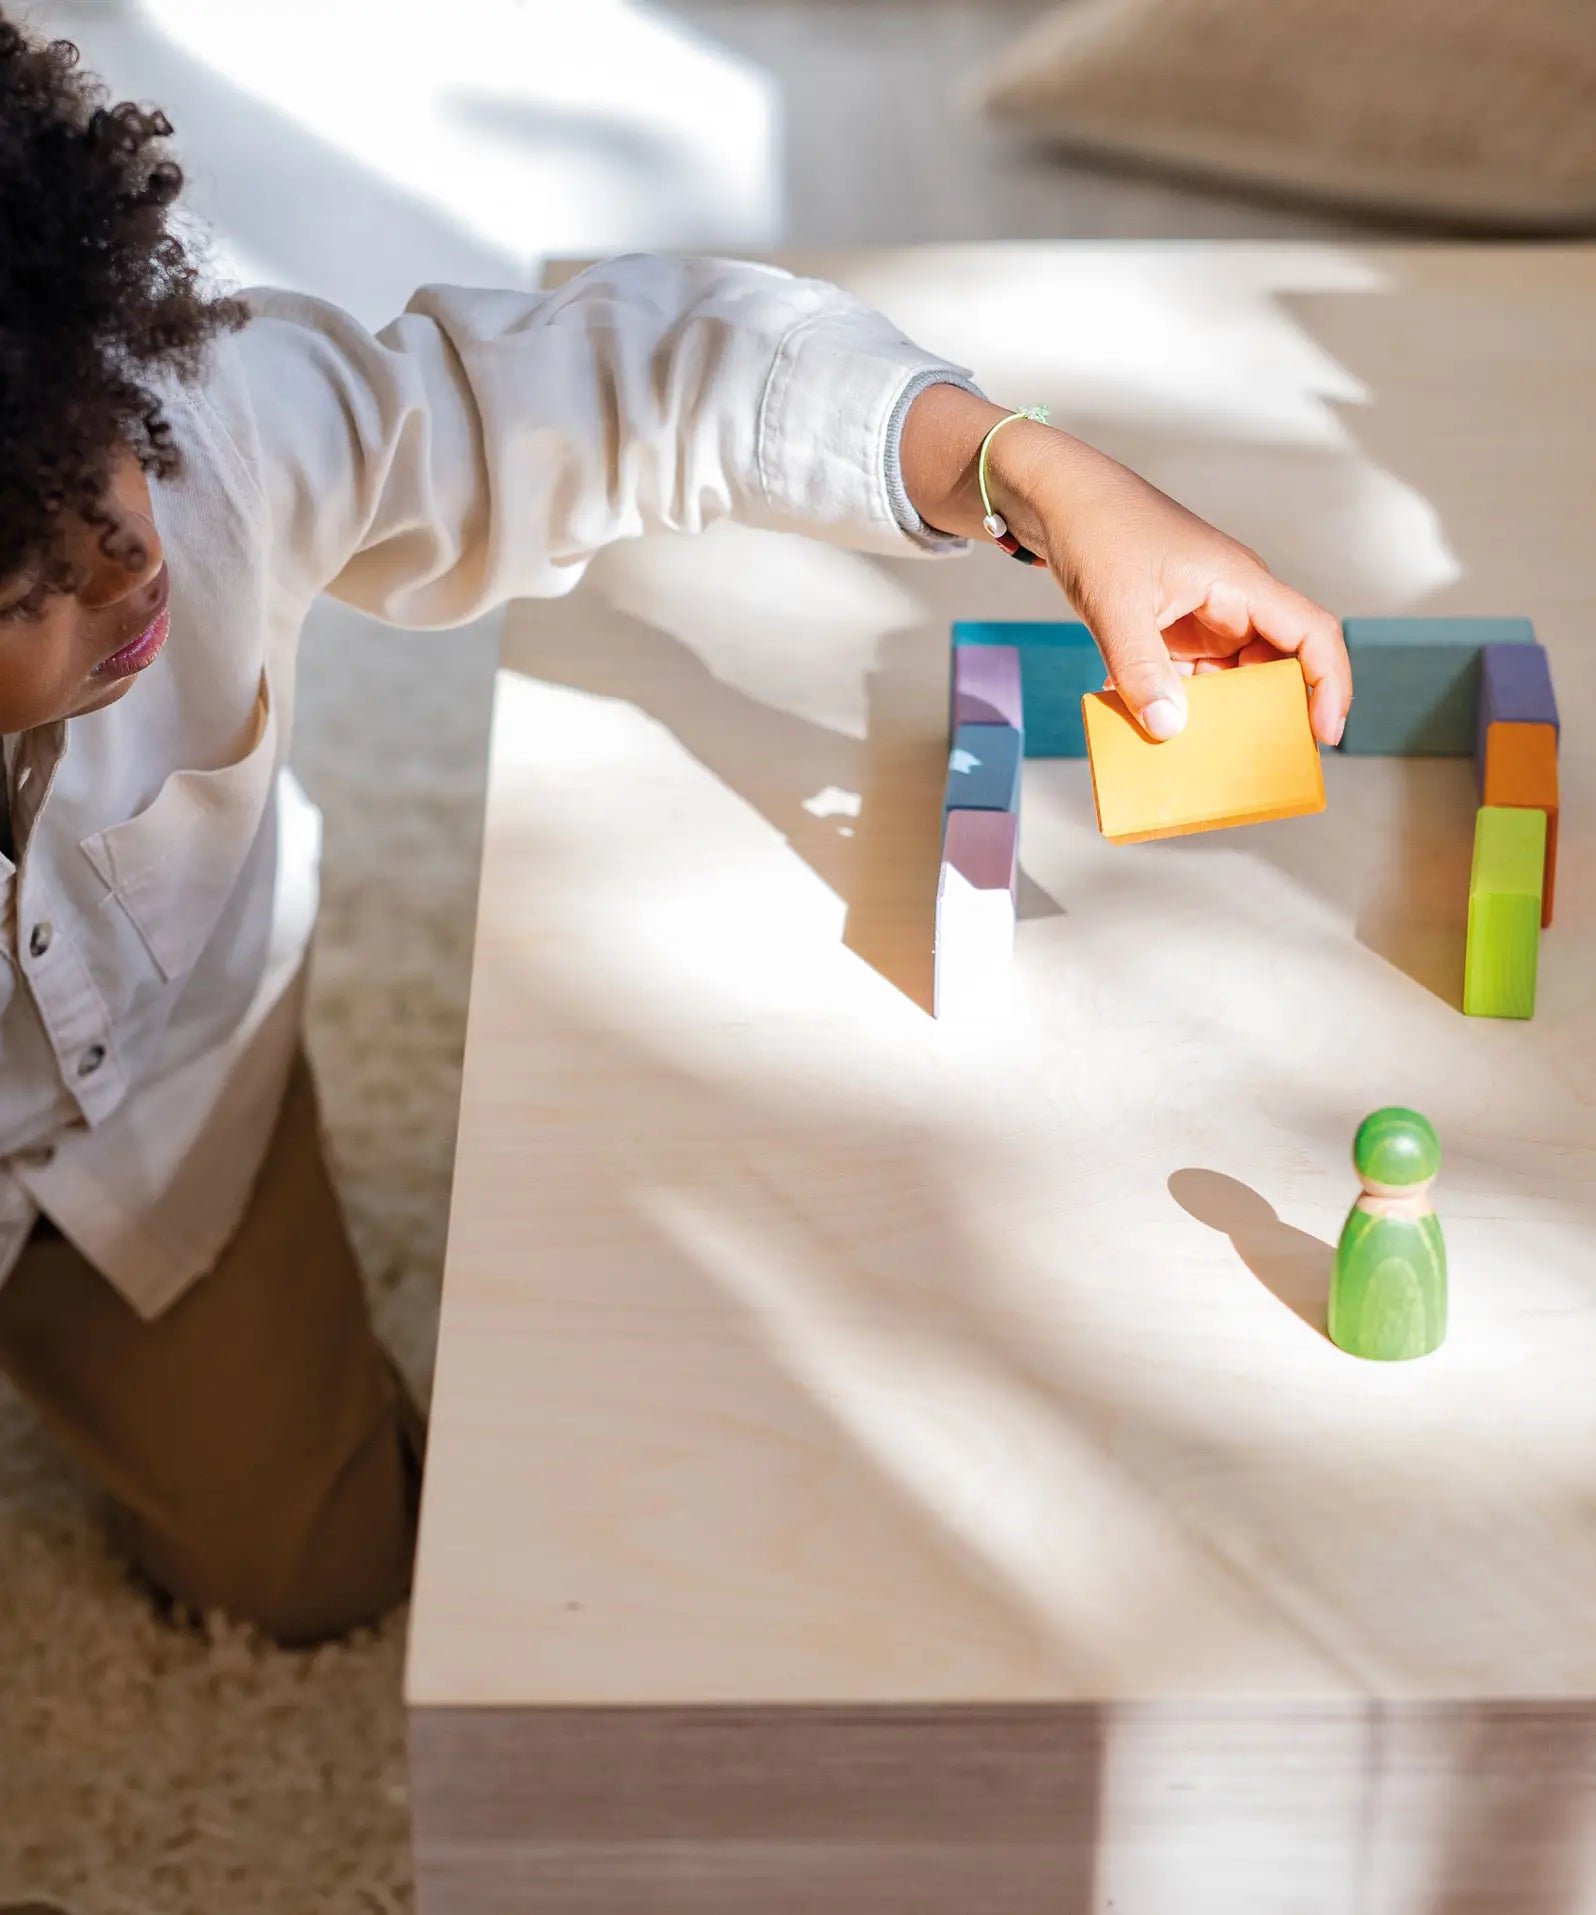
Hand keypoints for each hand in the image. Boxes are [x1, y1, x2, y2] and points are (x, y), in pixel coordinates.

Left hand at [900, 386, 1351, 745]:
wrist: (1056, 498)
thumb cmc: (1096, 531)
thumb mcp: (1116, 607)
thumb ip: (1142, 670)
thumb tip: (1169, 730)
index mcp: (1239, 584)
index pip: (1312, 633)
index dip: (1329, 685)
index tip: (1324, 734)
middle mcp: (1232, 600)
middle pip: (1276, 665)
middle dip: (1268, 714)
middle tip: (1253, 764)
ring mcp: (1202, 614)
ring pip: (1230, 676)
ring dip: (1216, 714)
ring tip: (1197, 758)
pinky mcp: (1172, 625)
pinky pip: (1190, 674)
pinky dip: (1176, 700)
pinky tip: (1147, 724)